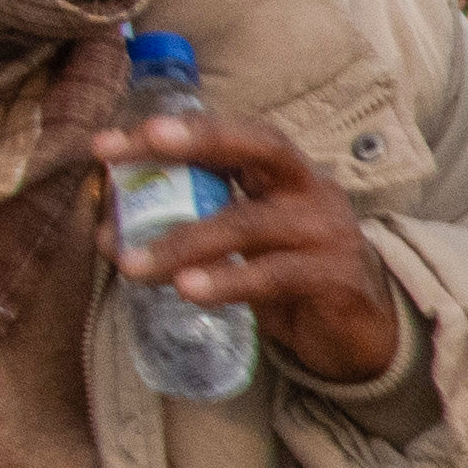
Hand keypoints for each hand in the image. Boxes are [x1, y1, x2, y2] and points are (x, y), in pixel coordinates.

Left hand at [86, 105, 409, 389]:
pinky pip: (273, 274)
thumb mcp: (238, 248)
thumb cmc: (290, 279)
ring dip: (184, 242)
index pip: (229, 137)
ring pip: (249, 222)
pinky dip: (227, 280)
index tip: (106, 146)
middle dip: (191, 144)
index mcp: (284, 173)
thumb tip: (107, 231)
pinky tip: (188, 291)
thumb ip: (187, 230)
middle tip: (129, 155)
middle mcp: (310, 189)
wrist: (361, 333)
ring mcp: (327, 230)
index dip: (171, 133)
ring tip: (133, 263)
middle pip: (256, 147)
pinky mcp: (334, 277)